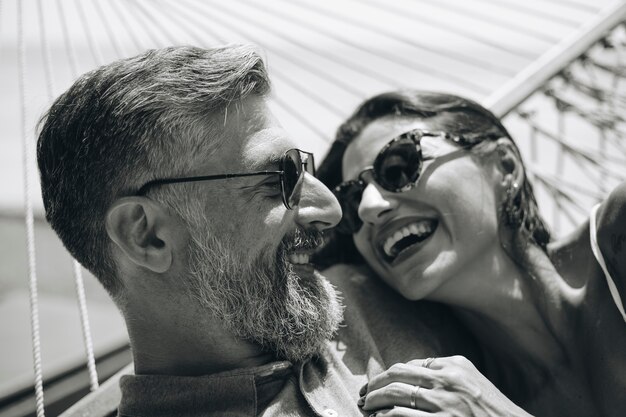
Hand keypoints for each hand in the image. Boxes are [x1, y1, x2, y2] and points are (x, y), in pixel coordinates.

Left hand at [357, 356, 532, 416]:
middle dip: (374, 384)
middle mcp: (448, 381)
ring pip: (396, 394)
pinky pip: (402, 416)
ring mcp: (445, 404)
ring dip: (374, 400)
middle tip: (363, 393)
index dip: (388, 375)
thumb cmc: (489, 408)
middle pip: (398, 375)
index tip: (376, 384)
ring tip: (366, 406)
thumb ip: (440, 372)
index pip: (411, 365)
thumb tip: (404, 370)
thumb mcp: (469, 381)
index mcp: (455, 366)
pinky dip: (386, 416)